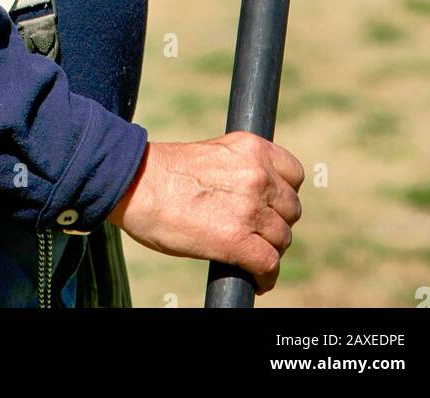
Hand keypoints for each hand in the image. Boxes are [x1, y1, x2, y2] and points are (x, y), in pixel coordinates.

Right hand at [107, 132, 303, 294]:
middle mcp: (257, 174)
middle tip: (255, 232)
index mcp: (250, 148)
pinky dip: (264, 278)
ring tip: (250, 255)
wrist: (135, 183)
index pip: (294, 174)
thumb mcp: (211, 155)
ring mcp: (249, 208)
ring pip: (282, 239)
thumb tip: (255, 196)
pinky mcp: (236, 240)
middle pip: (291, 209)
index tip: (272, 204)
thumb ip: (239, 169)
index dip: (284, 193)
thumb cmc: (163, 171)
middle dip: (276, 223)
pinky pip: (268, 265)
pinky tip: (255, 280)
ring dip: (268, 250)